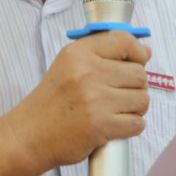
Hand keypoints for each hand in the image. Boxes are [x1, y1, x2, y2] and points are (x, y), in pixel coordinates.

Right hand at [4, 31, 150, 174]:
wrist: (30, 134)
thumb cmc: (52, 101)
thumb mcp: (69, 65)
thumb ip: (104, 54)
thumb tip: (145, 52)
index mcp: (79, 53)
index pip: (124, 41)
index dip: (137, 52)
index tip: (136, 62)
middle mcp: (88, 72)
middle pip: (139, 74)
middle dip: (136, 86)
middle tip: (119, 94)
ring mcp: (95, 99)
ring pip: (142, 99)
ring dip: (134, 108)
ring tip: (116, 110)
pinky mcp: (101, 125)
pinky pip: (137, 123)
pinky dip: (131, 126)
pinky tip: (115, 124)